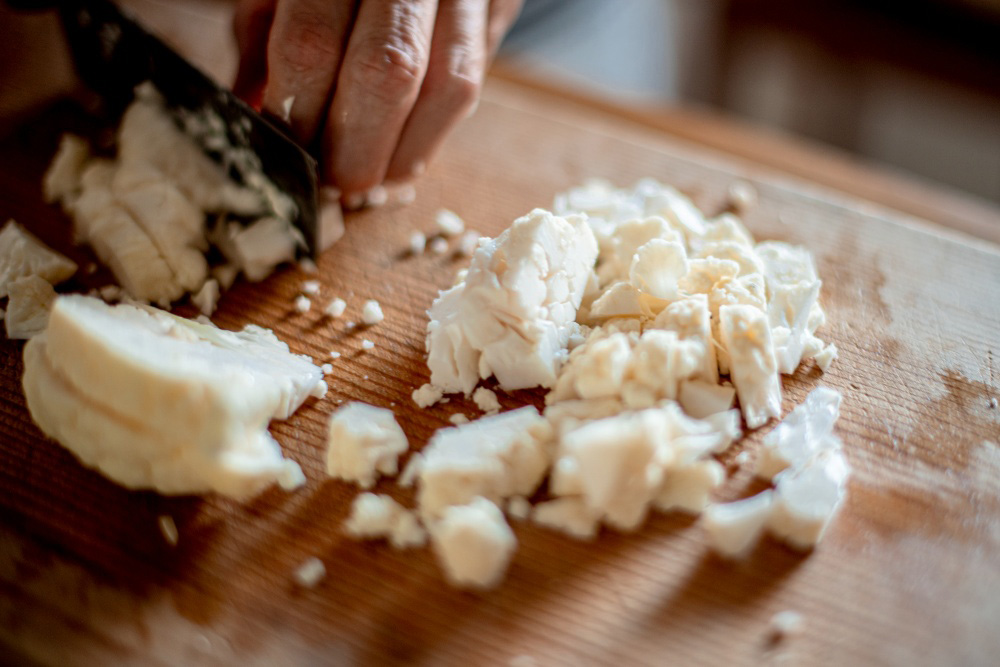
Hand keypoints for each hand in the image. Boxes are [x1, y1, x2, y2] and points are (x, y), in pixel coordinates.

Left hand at [232, 0, 522, 202]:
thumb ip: (263, 38)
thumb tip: (257, 118)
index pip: (312, 45)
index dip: (298, 115)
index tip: (288, 154)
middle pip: (388, 71)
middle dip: (357, 148)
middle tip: (335, 182)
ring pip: (450, 85)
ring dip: (407, 151)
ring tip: (375, 176)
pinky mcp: (497, 2)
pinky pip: (475, 78)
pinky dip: (437, 127)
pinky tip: (405, 145)